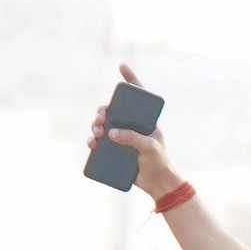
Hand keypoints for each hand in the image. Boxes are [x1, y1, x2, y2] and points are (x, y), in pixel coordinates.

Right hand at [88, 62, 180, 200]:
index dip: (130, 79)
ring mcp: (121, 137)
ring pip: (103, 125)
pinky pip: (99, 142)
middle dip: (102, 111)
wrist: (157, 184)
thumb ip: (133, 138)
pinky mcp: (114, 151)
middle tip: (101, 118)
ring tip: (96, 134)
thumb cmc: (159, 162)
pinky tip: (91, 144)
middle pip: (112, 110)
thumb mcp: (149, 147)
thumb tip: (111, 133)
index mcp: (144, 119)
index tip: (122, 66)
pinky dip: (93, 141)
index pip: (138, 95)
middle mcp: (131, 125)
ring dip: (95, 126)